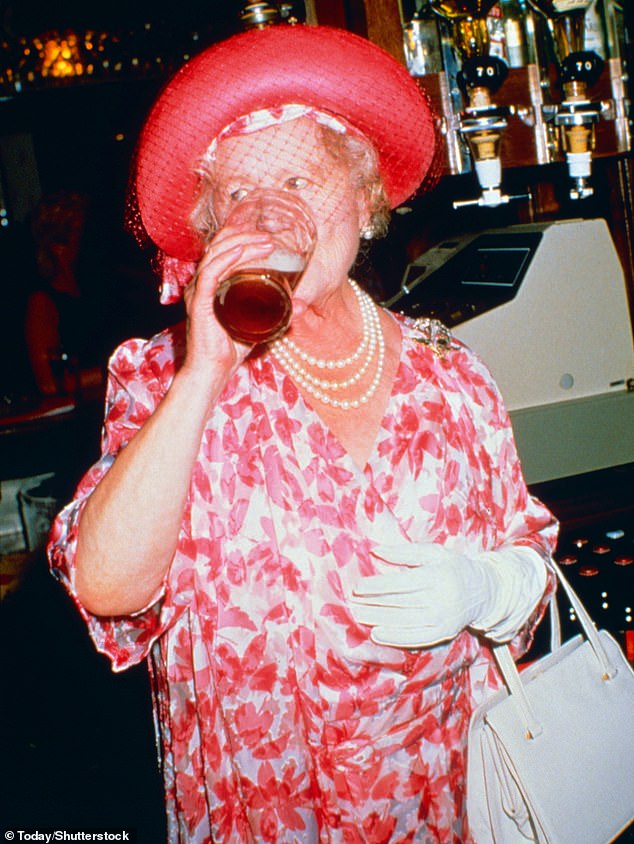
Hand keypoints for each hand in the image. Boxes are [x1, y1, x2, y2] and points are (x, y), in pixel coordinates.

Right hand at [182, 229, 274, 376]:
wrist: (213, 371)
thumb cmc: (230, 349)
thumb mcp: (257, 324)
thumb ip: (276, 313)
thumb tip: (300, 304)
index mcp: (211, 284)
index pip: (221, 250)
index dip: (241, 237)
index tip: (266, 238)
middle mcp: (202, 284)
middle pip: (219, 247)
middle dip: (246, 236)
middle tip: (270, 238)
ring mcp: (199, 292)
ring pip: (217, 255)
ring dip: (242, 244)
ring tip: (265, 243)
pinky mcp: (200, 304)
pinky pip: (210, 274)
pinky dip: (225, 260)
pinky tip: (240, 252)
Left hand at [349, 542, 494, 647]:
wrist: (483, 591)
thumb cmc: (452, 567)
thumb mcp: (433, 552)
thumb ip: (405, 551)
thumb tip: (376, 551)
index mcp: (437, 575)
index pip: (401, 583)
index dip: (378, 586)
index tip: (358, 587)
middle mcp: (441, 599)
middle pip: (400, 604)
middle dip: (373, 604)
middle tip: (351, 603)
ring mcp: (442, 619)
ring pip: (404, 622)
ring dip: (378, 620)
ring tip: (358, 616)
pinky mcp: (443, 634)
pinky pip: (415, 639)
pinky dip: (394, 638)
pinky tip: (377, 633)